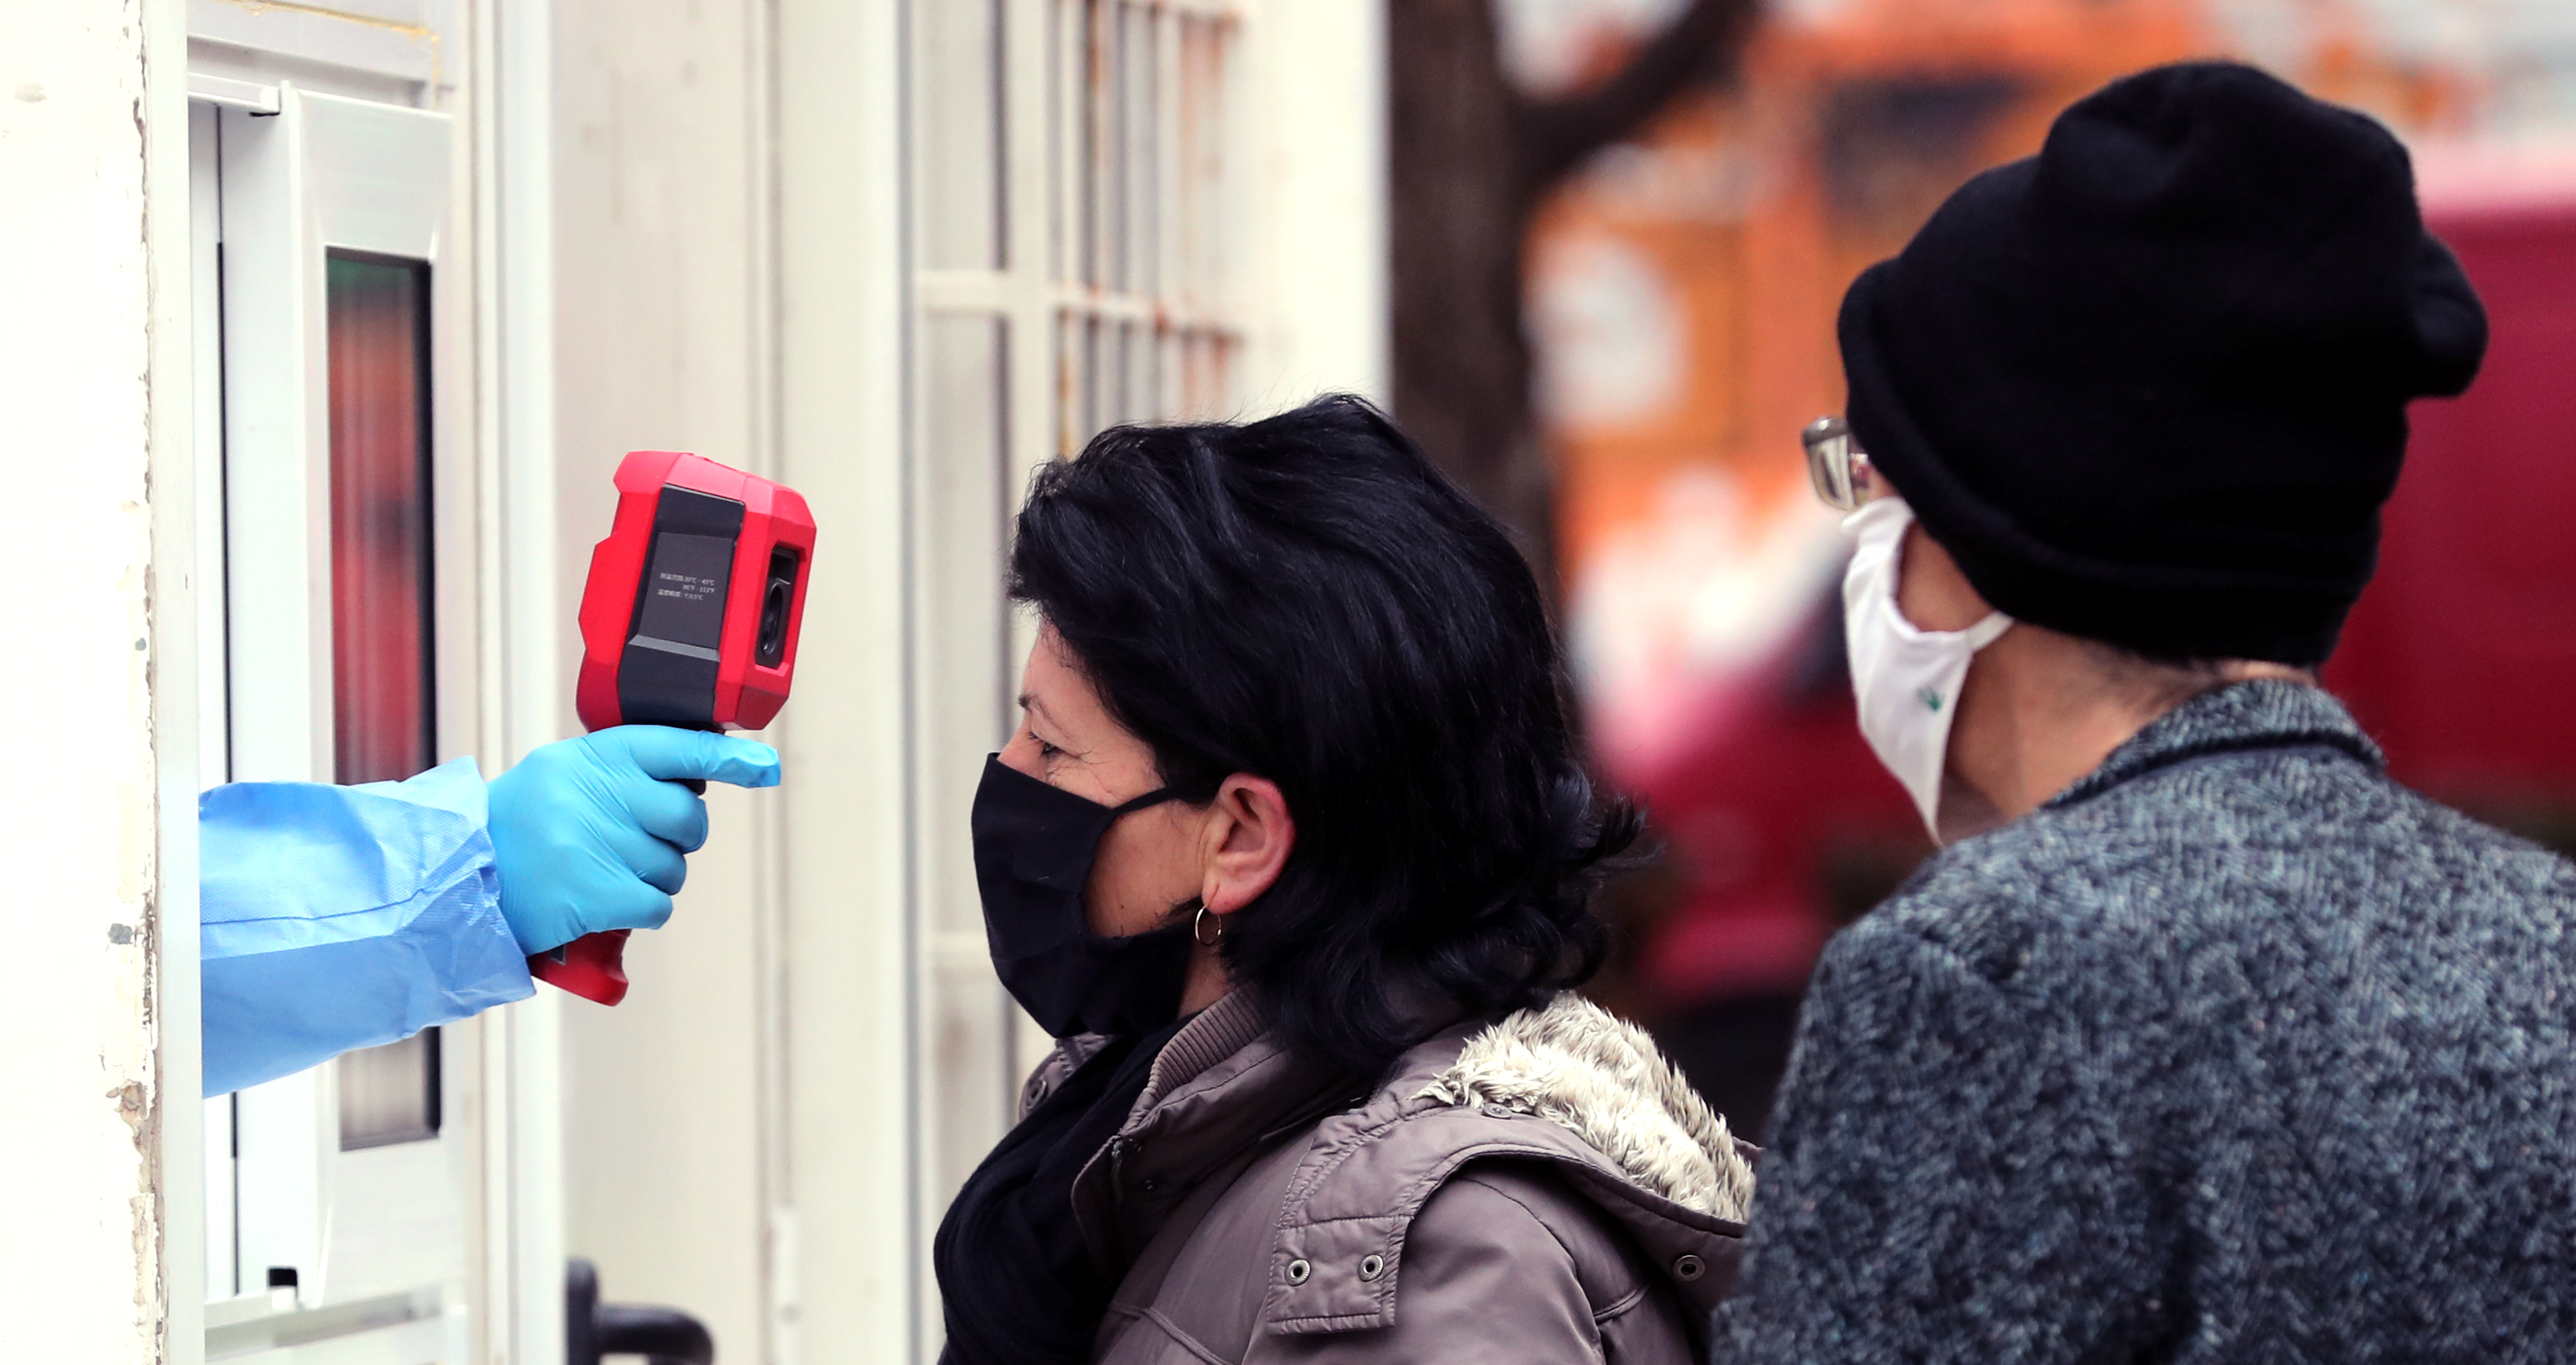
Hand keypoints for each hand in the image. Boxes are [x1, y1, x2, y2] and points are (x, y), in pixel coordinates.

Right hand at [488, 726, 781, 954]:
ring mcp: (600, 845)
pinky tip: (608, 899)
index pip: (681, 747)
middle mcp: (602, 794)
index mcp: (597, 756)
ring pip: (675, 866)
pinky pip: (658, 904)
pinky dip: (642, 908)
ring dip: (652, 875)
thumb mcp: (565, 773)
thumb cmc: (520, 822)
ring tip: (603, 868)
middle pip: (688, 817)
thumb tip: (702, 774)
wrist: (461, 873)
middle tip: (637, 839)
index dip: (729, 759)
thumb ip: (626, 768)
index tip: (763, 768)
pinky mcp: (599, 895)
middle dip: (678, 835)